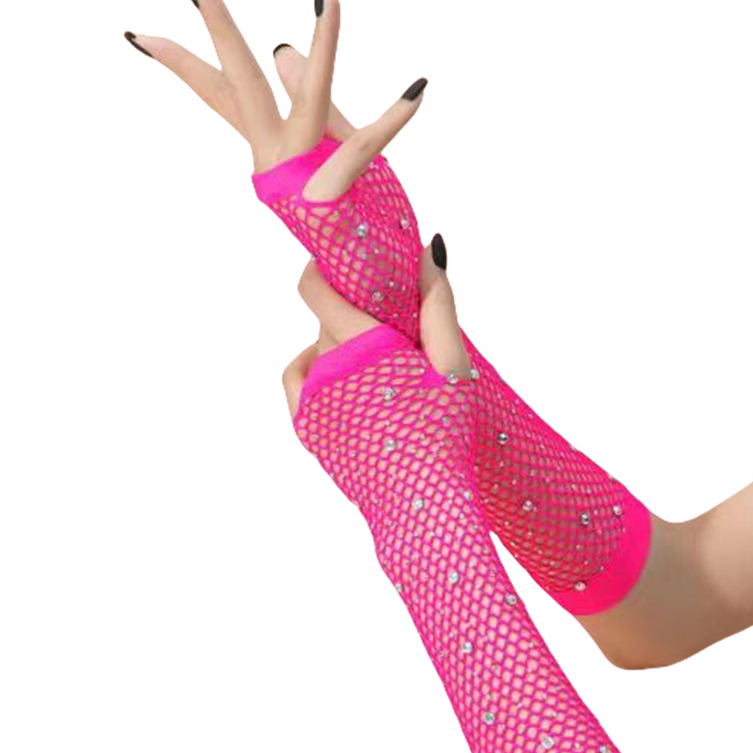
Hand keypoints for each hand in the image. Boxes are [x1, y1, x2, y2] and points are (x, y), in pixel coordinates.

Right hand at [125, 0, 426, 198]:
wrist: (361, 280)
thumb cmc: (348, 217)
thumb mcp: (325, 145)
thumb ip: (307, 98)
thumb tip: (282, 48)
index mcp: (270, 150)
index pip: (223, 96)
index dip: (183, 64)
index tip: (140, 36)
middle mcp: (276, 161)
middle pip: (240, 90)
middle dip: (221, 34)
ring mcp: (301, 178)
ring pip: (310, 101)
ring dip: (327, 47)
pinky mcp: (334, 193)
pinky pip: (367, 146)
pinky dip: (396, 117)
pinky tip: (418, 90)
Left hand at [282, 237, 468, 419]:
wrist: (419, 501)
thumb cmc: (443, 433)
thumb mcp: (452, 366)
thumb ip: (438, 306)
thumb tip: (429, 251)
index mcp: (361, 346)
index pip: (315, 288)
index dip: (323, 270)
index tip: (341, 266)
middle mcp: (326, 368)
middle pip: (325, 322)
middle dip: (351, 318)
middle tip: (387, 333)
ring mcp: (310, 400)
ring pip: (314, 351)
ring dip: (336, 348)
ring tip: (373, 366)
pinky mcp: (305, 426)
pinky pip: (300, 382)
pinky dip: (316, 373)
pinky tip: (345, 381)